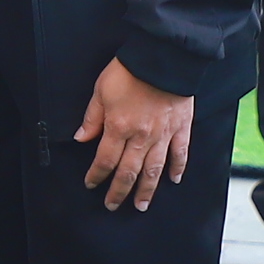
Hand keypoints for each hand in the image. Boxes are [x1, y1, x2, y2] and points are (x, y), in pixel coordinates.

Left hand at [72, 60, 194, 210]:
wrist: (163, 58)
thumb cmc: (129, 71)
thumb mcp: (100, 91)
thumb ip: (92, 118)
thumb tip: (81, 138)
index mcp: (118, 127)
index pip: (105, 160)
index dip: (97, 175)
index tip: (91, 184)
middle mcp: (141, 136)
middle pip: (129, 172)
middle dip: (119, 191)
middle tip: (113, 205)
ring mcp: (164, 134)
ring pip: (154, 169)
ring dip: (147, 190)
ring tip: (141, 205)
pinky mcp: (182, 127)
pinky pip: (180, 153)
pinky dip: (177, 168)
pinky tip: (174, 180)